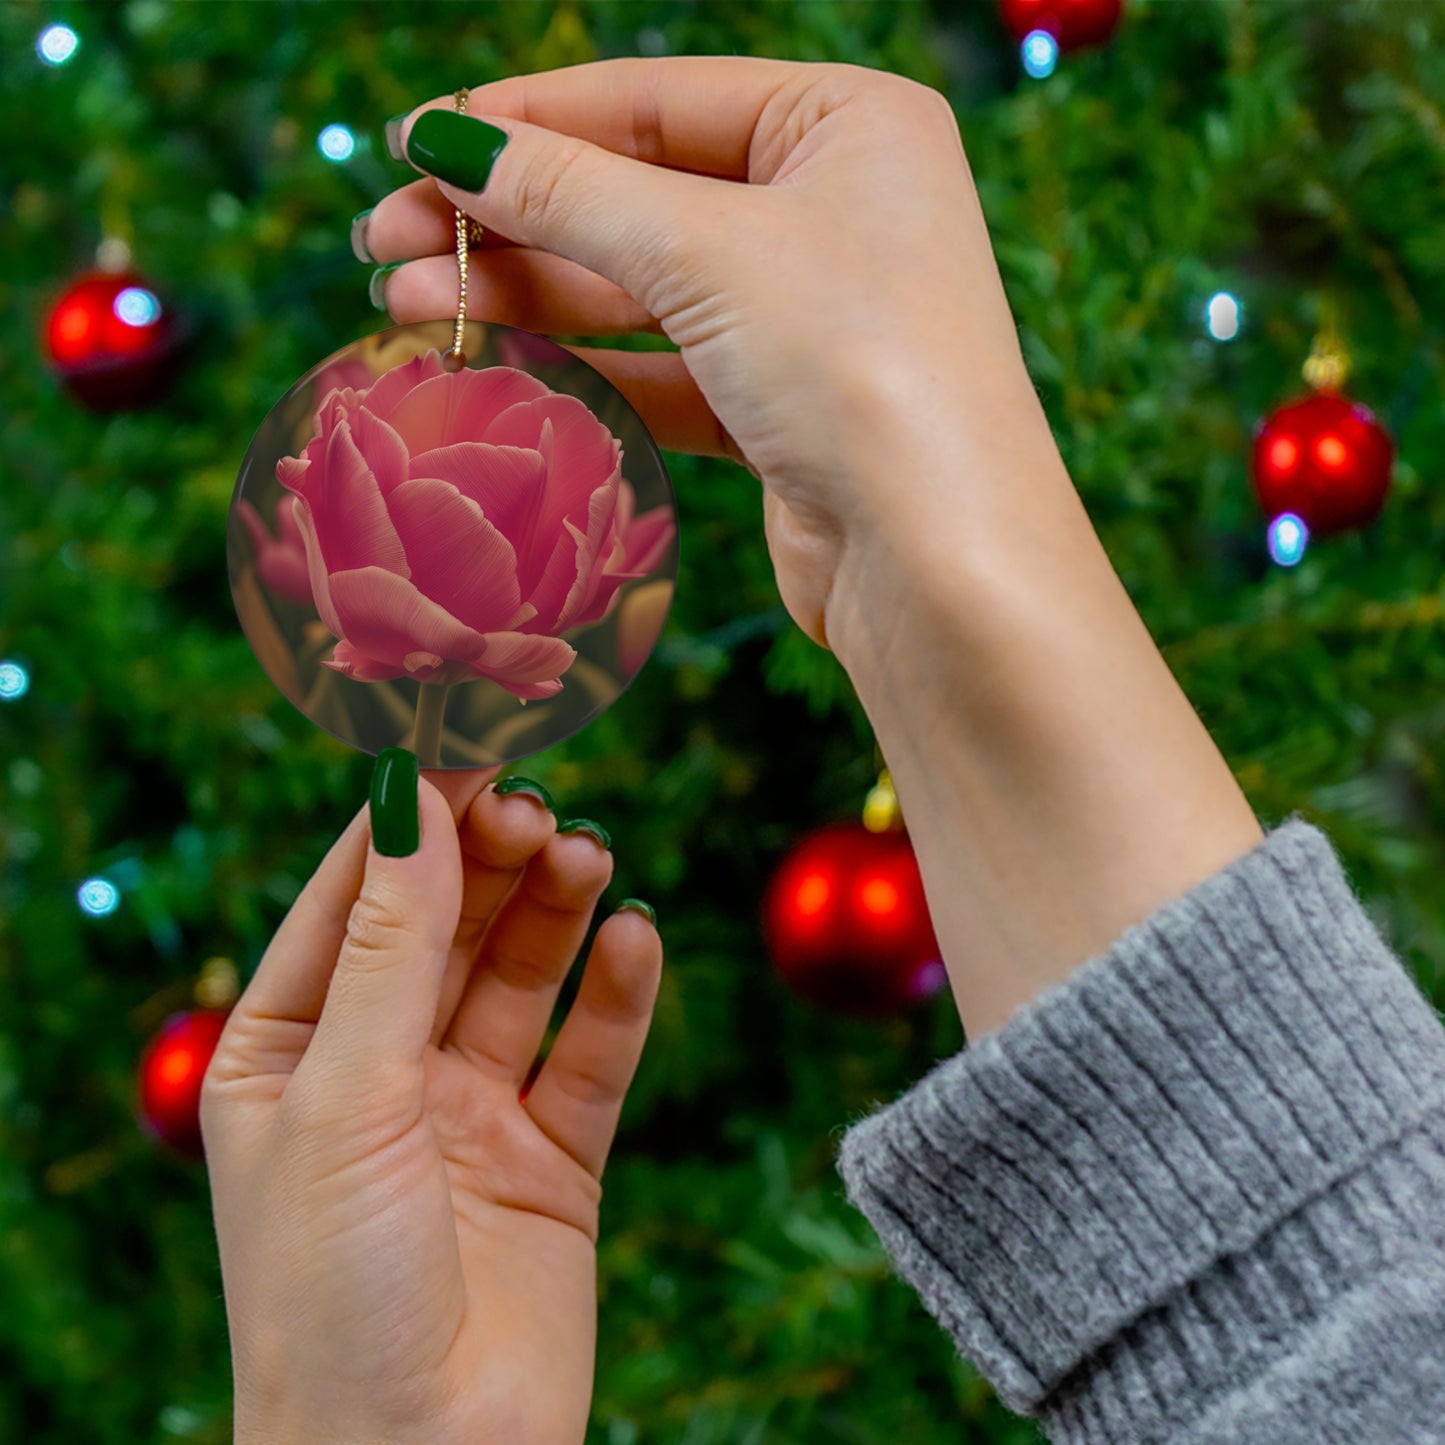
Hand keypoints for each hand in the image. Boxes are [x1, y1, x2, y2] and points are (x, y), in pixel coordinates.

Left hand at [201, 764, 661, 1444]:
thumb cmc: (332, 1293)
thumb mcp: (346, 1096)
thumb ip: (391, 946)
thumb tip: (411, 800)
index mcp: (288, 1052)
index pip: (351, 901)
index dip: (407, 823)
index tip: (465, 745)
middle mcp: (379, 1072)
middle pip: (446, 928)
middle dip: (490, 862)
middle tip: (539, 809)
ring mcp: (469, 1113)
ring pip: (521, 977)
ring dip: (556, 911)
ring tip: (589, 856)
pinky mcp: (552, 1159)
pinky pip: (591, 1055)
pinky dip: (617, 995)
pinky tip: (636, 940)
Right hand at [362, 56, 1050, 654]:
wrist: (938, 562)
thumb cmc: (858, 367)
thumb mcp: (705, 251)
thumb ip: (570, 192)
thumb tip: (448, 141)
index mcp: (847, 124)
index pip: (654, 99)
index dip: (526, 120)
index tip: (413, 142)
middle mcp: (834, 209)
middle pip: (636, 194)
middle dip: (507, 219)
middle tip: (383, 242)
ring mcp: (808, 314)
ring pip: (639, 288)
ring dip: (524, 296)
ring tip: (405, 305)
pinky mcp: (782, 408)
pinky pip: (661, 368)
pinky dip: (580, 368)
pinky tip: (492, 364)